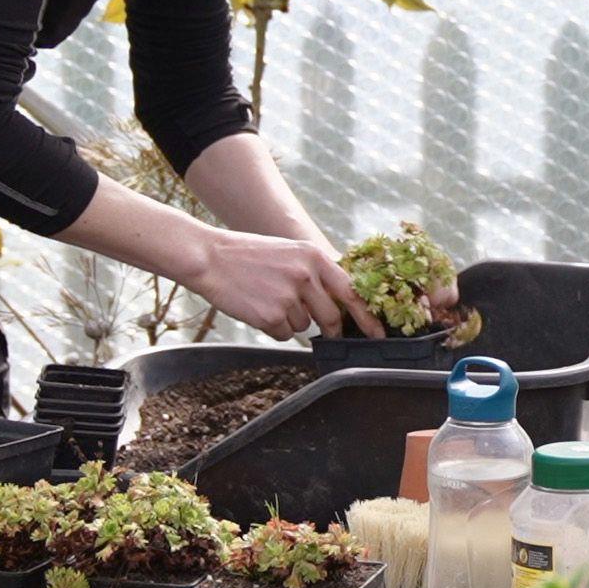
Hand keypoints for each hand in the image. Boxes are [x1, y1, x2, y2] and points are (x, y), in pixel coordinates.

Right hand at [190, 229, 361, 339]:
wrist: (210, 258)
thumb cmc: (249, 255)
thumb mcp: (290, 253)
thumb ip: (315, 274)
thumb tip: (339, 302)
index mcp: (314, 256)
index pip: (351, 292)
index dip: (367, 317)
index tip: (378, 334)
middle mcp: (305, 276)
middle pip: (332, 317)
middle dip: (331, 330)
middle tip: (327, 334)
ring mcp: (288, 297)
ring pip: (304, 326)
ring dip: (291, 321)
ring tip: (268, 299)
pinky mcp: (271, 316)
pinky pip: (284, 334)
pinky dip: (274, 328)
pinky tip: (257, 308)